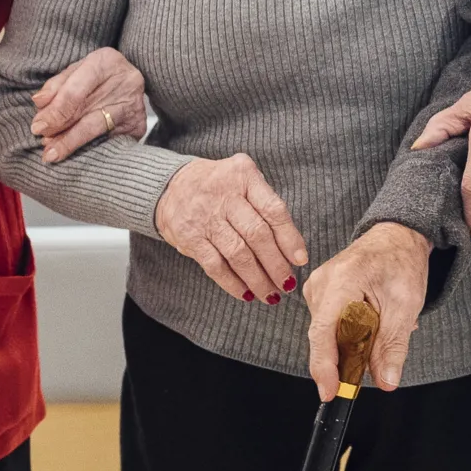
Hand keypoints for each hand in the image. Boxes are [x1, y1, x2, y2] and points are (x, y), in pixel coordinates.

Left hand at [31, 46, 148, 161]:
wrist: (130, 81)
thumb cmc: (98, 76)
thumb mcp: (76, 72)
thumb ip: (56, 86)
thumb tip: (38, 103)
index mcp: (106, 61)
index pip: (76, 90)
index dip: (56, 111)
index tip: (38, 127)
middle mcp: (125, 81)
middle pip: (85, 110)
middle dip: (60, 130)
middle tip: (43, 144)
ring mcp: (133, 105)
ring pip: (97, 128)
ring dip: (71, 142)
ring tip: (52, 153)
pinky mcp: (138, 126)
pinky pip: (109, 141)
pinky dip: (89, 148)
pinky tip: (75, 155)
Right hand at [154, 153, 309, 303]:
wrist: (169, 186)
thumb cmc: (218, 186)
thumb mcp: (242, 179)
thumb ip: (264, 203)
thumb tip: (292, 247)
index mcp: (244, 176)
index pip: (273, 210)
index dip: (290, 238)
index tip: (300, 259)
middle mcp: (225, 195)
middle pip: (257, 235)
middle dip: (276, 264)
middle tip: (287, 283)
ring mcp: (206, 217)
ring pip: (238, 254)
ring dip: (257, 279)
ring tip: (270, 294)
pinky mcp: (190, 237)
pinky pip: (215, 266)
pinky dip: (232, 283)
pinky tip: (245, 293)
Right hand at [301, 222, 429, 400]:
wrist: (395, 236)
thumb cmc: (401, 262)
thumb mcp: (406, 305)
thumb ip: (393, 346)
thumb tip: (386, 382)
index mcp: (342, 280)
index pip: (325, 331)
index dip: (325, 366)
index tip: (331, 392)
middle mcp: (321, 283)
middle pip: (327, 338)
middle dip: (352, 353)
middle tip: (383, 346)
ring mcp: (316, 288)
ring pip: (329, 335)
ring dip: (354, 341)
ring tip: (383, 320)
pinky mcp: (319, 294)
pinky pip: (331, 327)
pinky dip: (350, 332)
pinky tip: (370, 317)